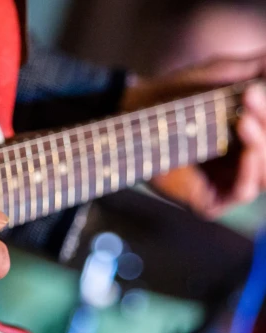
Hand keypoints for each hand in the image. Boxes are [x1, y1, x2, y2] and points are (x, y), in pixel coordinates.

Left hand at [122, 54, 265, 217]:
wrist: (141, 111)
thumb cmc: (179, 93)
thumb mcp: (225, 74)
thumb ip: (258, 69)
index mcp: (251, 140)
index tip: (255, 91)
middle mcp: (243, 165)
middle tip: (250, 98)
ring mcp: (227, 184)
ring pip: (264, 174)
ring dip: (262, 146)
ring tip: (244, 121)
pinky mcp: (211, 201)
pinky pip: (243, 191)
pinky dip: (249, 170)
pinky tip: (245, 149)